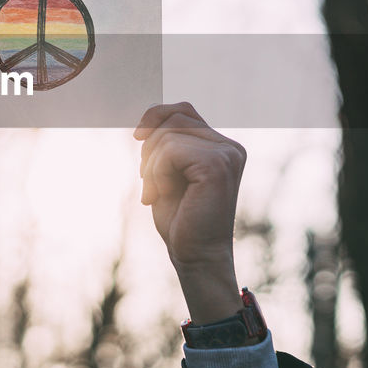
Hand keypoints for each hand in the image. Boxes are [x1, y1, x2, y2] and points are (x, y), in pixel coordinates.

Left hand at [134, 102, 245, 323]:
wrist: (196, 256)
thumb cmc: (181, 219)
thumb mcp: (169, 173)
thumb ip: (168, 144)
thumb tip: (148, 118)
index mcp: (222, 147)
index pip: (183, 110)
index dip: (155, 116)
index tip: (137, 138)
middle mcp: (230, 147)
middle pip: (174, 119)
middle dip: (150, 147)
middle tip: (147, 180)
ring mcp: (227, 155)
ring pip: (168, 135)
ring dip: (151, 165)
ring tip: (155, 192)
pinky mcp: (217, 165)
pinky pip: (171, 150)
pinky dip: (156, 173)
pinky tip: (160, 195)